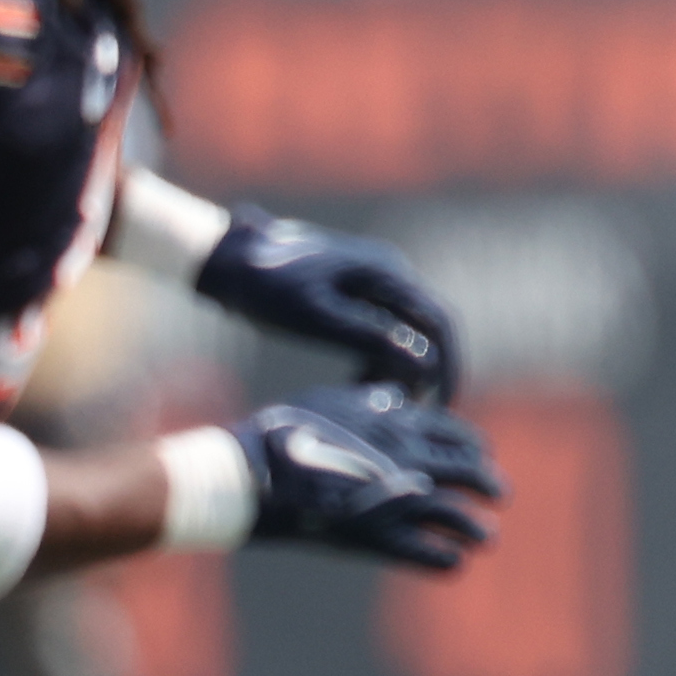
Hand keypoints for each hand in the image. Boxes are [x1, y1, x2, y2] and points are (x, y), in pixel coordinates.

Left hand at [189, 213, 459, 397]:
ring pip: (404, 333)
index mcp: (385, 273)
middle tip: (415, 416)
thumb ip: (373, 339)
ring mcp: (371, 280)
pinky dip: (377, 359)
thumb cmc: (267, 289)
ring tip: (374, 403)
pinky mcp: (353, 291)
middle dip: (424, 374)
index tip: (442, 407)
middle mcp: (388, 272)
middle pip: (427, 330)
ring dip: (397, 369)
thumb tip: (425, 364)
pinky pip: (382, 330)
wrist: (227, 259)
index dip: (448, 368)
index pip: (439, 323)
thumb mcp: (318, 319)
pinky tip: (357, 384)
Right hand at [235, 387, 499, 573]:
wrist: (255, 474)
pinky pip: (424, 552)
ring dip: (476, 527)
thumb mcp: (333, 400)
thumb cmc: (287, 432)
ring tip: (488, 538)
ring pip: (456, 514)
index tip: (482, 454)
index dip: (474, 446)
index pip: (456, 433)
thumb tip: (398, 397)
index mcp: (398, 424)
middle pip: (467, 471)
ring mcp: (394, 501)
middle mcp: (406, 460)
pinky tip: (455, 563)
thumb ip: (371, 401)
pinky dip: (444, 558)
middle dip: (488, 483)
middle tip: (499, 493)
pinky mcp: (376, 538)